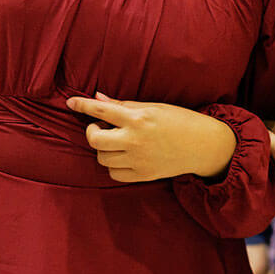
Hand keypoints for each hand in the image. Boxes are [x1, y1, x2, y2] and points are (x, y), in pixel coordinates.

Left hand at [67, 94, 236, 182]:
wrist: (204, 145)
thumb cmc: (180, 120)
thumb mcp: (153, 107)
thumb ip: (124, 105)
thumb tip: (98, 98)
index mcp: (138, 118)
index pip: (101, 111)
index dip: (82, 106)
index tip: (70, 103)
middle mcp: (135, 139)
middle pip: (95, 140)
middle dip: (91, 132)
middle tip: (99, 128)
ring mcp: (138, 159)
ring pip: (102, 158)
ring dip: (103, 149)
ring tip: (116, 141)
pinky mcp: (143, 175)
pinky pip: (114, 174)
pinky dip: (112, 165)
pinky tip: (122, 156)